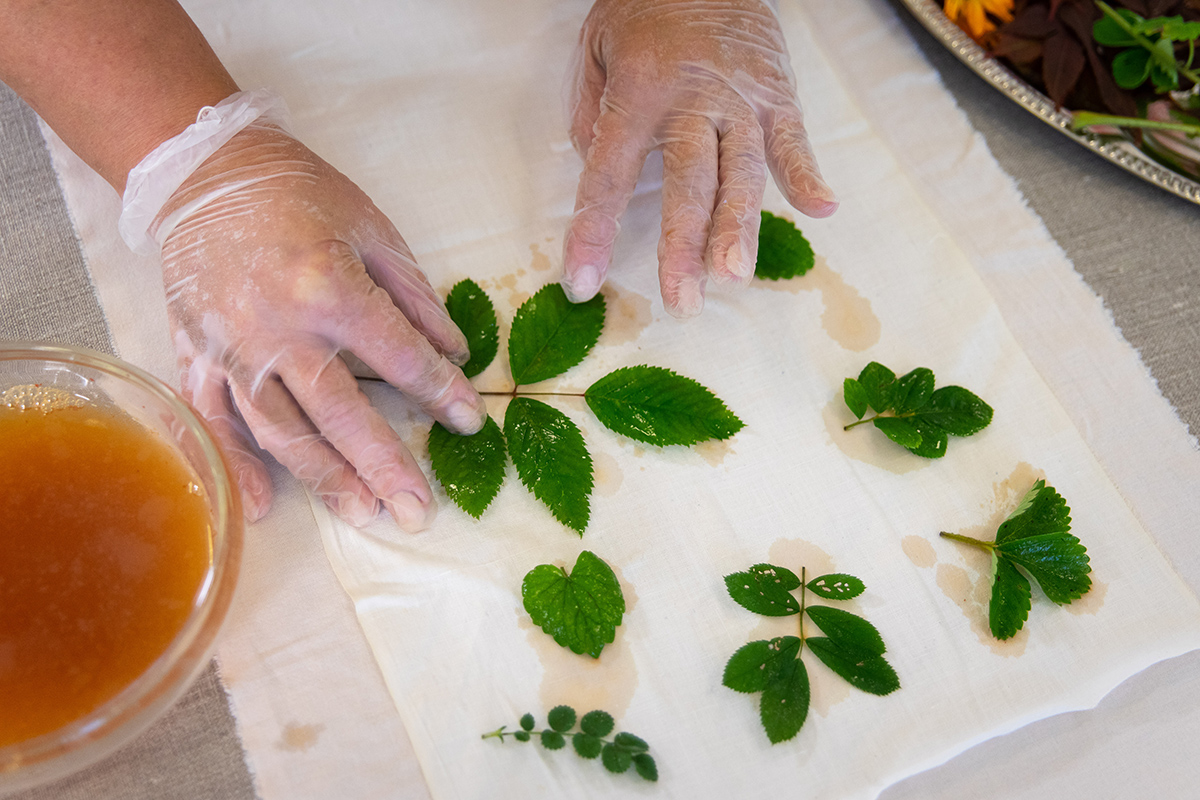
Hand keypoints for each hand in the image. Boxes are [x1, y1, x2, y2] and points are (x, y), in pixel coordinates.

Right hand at [158, 121, 485, 528]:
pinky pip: (214, 419)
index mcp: (328, 288)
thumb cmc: (298, 191)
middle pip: (340, 414)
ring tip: (365, 514)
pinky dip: (237, 464)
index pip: (399, 358)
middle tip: (420, 512)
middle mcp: (277, 329)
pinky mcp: (195, 353)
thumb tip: (454, 353)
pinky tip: (262, 506)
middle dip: (385, 466)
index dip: (441, 393)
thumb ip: (413, 297)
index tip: (471, 422)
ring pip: (281, 429)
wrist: (204, 168)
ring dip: (324, 478)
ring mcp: (230, 348)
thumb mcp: (372, 228)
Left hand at [561, 0, 836, 316]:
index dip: (592, 233)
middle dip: (683, 247)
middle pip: (688, 184)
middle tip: (682, 300)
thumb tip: (603, 179)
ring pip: (741, 171)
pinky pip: (795, 138)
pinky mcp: (778, 93)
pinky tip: (820, 210)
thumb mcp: (593, 51)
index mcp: (637, 94)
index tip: (581, 283)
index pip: (608, 176)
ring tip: (734, 274)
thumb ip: (591, 116)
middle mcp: (691, 101)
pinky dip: (808, 173)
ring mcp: (741, 98)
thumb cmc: (642, 12)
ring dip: (738, 226)